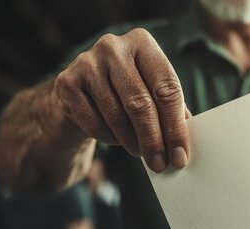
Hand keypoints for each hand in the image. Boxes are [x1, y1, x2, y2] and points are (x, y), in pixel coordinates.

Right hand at [53, 28, 189, 171]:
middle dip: (153, 140)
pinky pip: (94, 123)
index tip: (180, 155)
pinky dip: (110, 138)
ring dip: (132, 142)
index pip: (167, 88)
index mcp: (142, 42)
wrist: (83, 90)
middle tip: (160, 163)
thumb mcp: (153, 91)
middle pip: (140, 103)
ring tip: (140, 153)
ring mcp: (86, 63)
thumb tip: (182, 147)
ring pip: (117, 116)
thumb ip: (172, 111)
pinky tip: (117, 139)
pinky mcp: (66, 83)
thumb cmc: (128, 91)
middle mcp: (113, 47)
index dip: (176, 126)